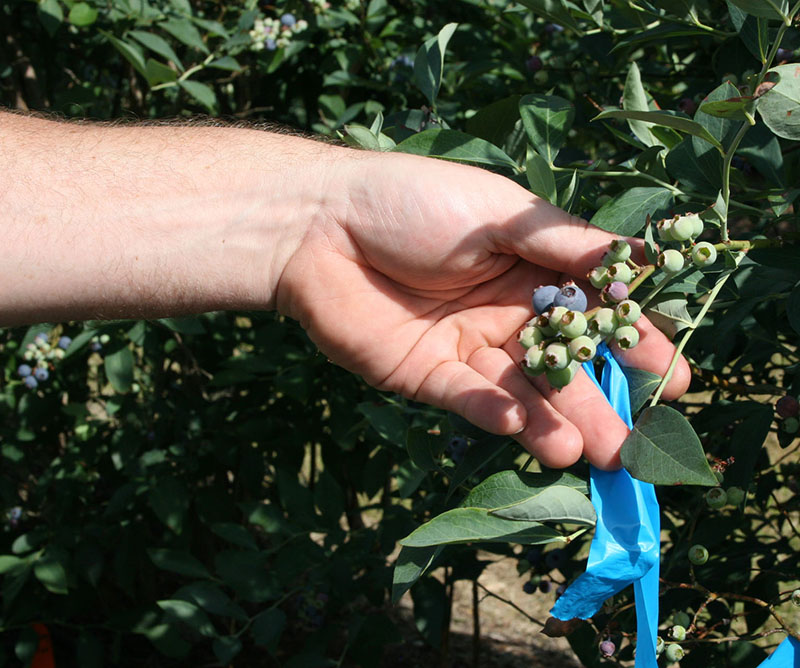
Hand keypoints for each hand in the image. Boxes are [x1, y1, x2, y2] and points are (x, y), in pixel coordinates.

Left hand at [278, 151, 690, 469]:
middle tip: (636, 445)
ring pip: (520, 390)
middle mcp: (504, 314)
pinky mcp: (424, 374)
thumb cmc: (414, 201)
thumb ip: (566, 243)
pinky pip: (466, 397)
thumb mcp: (501, 212)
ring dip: (553, 421)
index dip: (633, 343)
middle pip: (561, 365)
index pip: (593, 313)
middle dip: (599, 402)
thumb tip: (641, 256)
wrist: (320, 224)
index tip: (673, 377)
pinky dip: (493, 410)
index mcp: (530, 269)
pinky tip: (522, 423)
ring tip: (588, 451)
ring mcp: (465, 348)